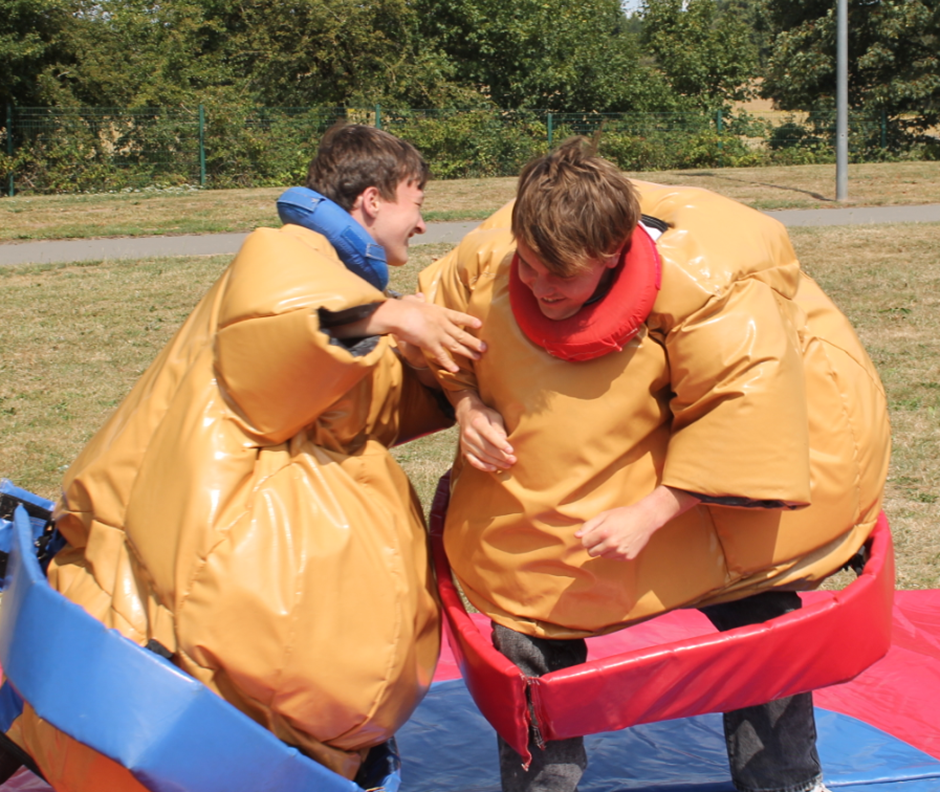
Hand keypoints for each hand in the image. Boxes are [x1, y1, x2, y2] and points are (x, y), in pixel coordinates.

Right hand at [372, 294, 485, 373]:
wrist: (399, 315)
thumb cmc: (404, 307)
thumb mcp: (413, 300)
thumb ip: (418, 299)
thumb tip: (419, 296)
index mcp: (440, 312)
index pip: (459, 317)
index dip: (470, 321)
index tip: (480, 324)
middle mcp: (443, 324)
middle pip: (462, 335)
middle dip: (474, 342)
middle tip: (485, 348)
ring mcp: (438, 335)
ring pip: (457, 346)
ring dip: (468, 352)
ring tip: (478, 358)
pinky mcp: (430, 344)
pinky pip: (442, 356)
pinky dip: (449, 363)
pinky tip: (456, 370)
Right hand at [453, 390, 516, 471]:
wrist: (466, 414)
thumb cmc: (484, 415)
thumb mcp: (493, 415)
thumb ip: (498, 427)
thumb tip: (504, 439)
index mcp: (478, 423)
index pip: (490, 436)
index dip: (501, 444)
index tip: (511, 451)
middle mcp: (470, 434)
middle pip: (487, 448)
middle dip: (501, 456)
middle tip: (513, 460)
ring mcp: (466, 443)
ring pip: (482, 456)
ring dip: (496, 462)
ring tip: (507, 465)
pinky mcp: (464, 450)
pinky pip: (473, 461)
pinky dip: (483, 467)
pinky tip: (493, 468)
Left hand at [575, 486, 699, 560]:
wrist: (645, 519)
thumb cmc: (622, 515)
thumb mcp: (604, 515)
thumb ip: (589, 526)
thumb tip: (576, 536)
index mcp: (604, 532)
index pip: (585, 543)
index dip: (587, 538)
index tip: (592, 534)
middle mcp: (612, 544)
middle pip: (592, 552)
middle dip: (594, 545)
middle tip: (602, 536)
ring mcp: (621, 552)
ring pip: (603, 556)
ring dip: (605, 549)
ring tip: (614, 538)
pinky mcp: (628, 557)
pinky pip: (614, 558)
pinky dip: (615, 552)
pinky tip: (621, 542)